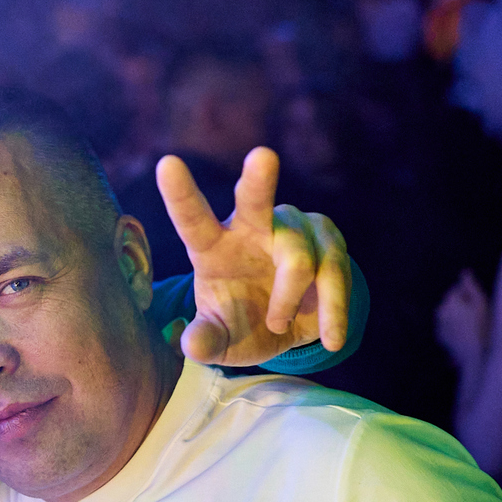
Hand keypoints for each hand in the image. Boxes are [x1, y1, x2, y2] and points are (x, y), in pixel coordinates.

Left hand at [158, 148, 351, 365]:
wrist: (286, 330)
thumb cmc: (241, 325)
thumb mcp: (220, 340)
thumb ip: (205, 341)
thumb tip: (190, 346)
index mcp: (213, 246)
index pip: (192, 219)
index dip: (181, 195)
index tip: (166, 165)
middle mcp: (251, 227)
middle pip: (254, 200)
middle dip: (259, 179)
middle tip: (262, 156)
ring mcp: (291, 229)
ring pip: (299, 259)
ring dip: (290, 300)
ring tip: (280, 326)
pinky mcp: (327, 239)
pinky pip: (334, 272)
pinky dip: (332, 310)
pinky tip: (330, 338)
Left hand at [434, 270, 488, 370]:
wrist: (476, 357)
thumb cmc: (483, 328)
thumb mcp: (481, 303)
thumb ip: (471, 286)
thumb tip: (464, 271)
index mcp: (449, 301)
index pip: (457, 289)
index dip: (470, 295)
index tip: (480, 305)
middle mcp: (440, 312)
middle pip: (452, 302)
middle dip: (463, 305)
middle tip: (479, 316)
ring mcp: (439, 326)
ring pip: (450, 315)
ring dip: (460, 316)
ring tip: (475, 326)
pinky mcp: (441, 338)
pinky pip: (449, 327)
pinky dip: (456, 328)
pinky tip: (468, 335)